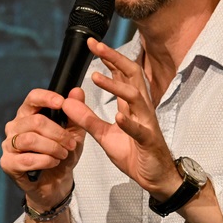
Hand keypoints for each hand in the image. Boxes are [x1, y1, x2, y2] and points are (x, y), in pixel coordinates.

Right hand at [1, 88, 84, 208]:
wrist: (56, 183)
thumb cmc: (62, 155)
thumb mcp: (75, 133)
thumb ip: (76, 113)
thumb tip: (77, 91)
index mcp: (29, 114)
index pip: (32, 98)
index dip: (46, 98)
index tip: (61, 102)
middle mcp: (15, 126)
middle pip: (35, 121)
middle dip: (57, 133)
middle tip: (70, 144)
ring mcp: (9, 144)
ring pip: (30, 139)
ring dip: (52, 147)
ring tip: (63, 154)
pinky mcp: (7, 162)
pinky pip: (26, 159)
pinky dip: (45, 161)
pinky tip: (53, 162)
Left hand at [62, 38, 180, 198]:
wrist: (155, 178)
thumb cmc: (134, 153)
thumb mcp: (104, 135)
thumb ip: (87, 119)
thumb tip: (68, 102)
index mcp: (131, 105)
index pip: (122, 74)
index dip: (109, 58)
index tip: (92, 44)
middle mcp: (141, 108)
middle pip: (132, 75)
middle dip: (115, 59)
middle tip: (96, 46)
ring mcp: (146, 124)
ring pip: (136, 97)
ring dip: (116, 86)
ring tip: (96, 77)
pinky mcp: (149, 142)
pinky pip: (140, 130)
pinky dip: (129, 123)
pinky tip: (118, 118)